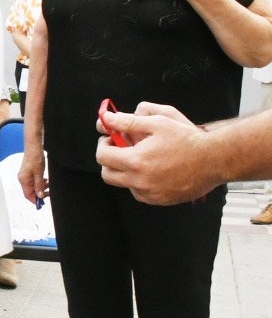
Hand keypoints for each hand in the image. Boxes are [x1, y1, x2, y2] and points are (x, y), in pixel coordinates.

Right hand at [17, 144, 47, 203]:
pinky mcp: (28, 172)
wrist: (33, 147)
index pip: (28, 195)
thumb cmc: (34, 157)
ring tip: (48, 185)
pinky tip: (45, 180)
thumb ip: (39, 185)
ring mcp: (25, 175)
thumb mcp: (39, 173)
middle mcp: (22, 178)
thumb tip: (40, 195)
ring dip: (41, 188)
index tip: (42, 202)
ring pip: (33, 186)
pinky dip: (40, 183)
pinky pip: (33, 181)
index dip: (35, 200)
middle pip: (30, 191)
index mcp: (23, 180)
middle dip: (39, 193)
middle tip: (48, 193)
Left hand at [97, 101, 215, 203]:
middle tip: (121, 149)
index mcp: (135, 161)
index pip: (102, 156)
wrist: (214, 160)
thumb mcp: (157, 123)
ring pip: (123, 184)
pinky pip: (140, 193)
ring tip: (142, 158)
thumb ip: (128, 121)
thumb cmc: (188, 139)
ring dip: (125, 171)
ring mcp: (150, 193)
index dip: (104, 145)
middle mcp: (139, 181)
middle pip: (107, 174)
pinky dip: (140, 182)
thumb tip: (107, 118)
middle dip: (109, 160)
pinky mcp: (160, 200)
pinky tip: (154, 169)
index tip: (111, 139)